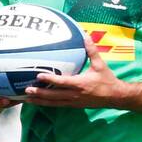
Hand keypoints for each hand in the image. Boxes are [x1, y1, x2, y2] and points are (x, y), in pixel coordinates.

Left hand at [24, 36, 138, 108]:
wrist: (115, 97)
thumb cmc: (107, 80)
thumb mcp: (100, 64)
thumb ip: (92, 51)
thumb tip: (85, 36)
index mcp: (80, 84)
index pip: (62, 82)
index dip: (50, 79)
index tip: (39, 75)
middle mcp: (75, 95)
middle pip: (53, 95)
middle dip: (39, 93)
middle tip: (26, 90)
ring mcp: (73, 102)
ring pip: (53, 103)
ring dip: (40, 101)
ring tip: (26, 99)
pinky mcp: (73, 105)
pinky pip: (57, 105)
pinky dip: (46, 103)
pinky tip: (37, 102)